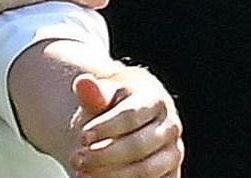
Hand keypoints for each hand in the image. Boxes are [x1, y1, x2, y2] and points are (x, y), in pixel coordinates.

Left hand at [69, 70, 183, 177]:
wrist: (128, 121)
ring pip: (147, 170)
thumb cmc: (111, 106)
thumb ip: (93, 92)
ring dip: (112, 175)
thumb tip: (82, 82)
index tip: (81, 137)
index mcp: (156, 100)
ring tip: (82, 174)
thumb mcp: (102, 96)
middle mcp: (170, 127)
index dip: (105, 128)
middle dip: (104, 155)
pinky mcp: (171, 175)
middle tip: (77, 159)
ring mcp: (173, 154)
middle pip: (138, 146)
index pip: (130, 116)